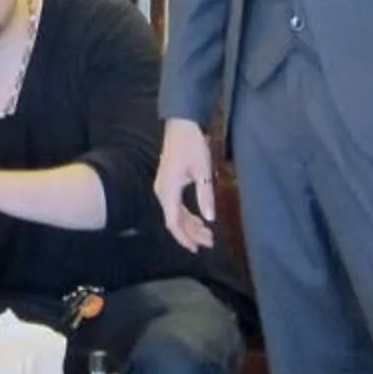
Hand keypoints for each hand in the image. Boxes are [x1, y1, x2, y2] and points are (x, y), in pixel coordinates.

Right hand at [155, 118, 216, 252]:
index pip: (173, 223)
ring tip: (207, 234)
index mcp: (168, 191)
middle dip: (191, 233)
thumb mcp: (203, 171)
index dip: (185, 238)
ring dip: (190, 225)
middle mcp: (162, 192)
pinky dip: (187, 215)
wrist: (181, 125)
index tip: (197, 249)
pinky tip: (199, 219)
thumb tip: (209, 219)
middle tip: (210, 242)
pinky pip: (175, 206)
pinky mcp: (168, 184)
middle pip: (174, 221)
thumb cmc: (192, 145)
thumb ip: (205, 196)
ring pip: (175, 214)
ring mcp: (163, 188)